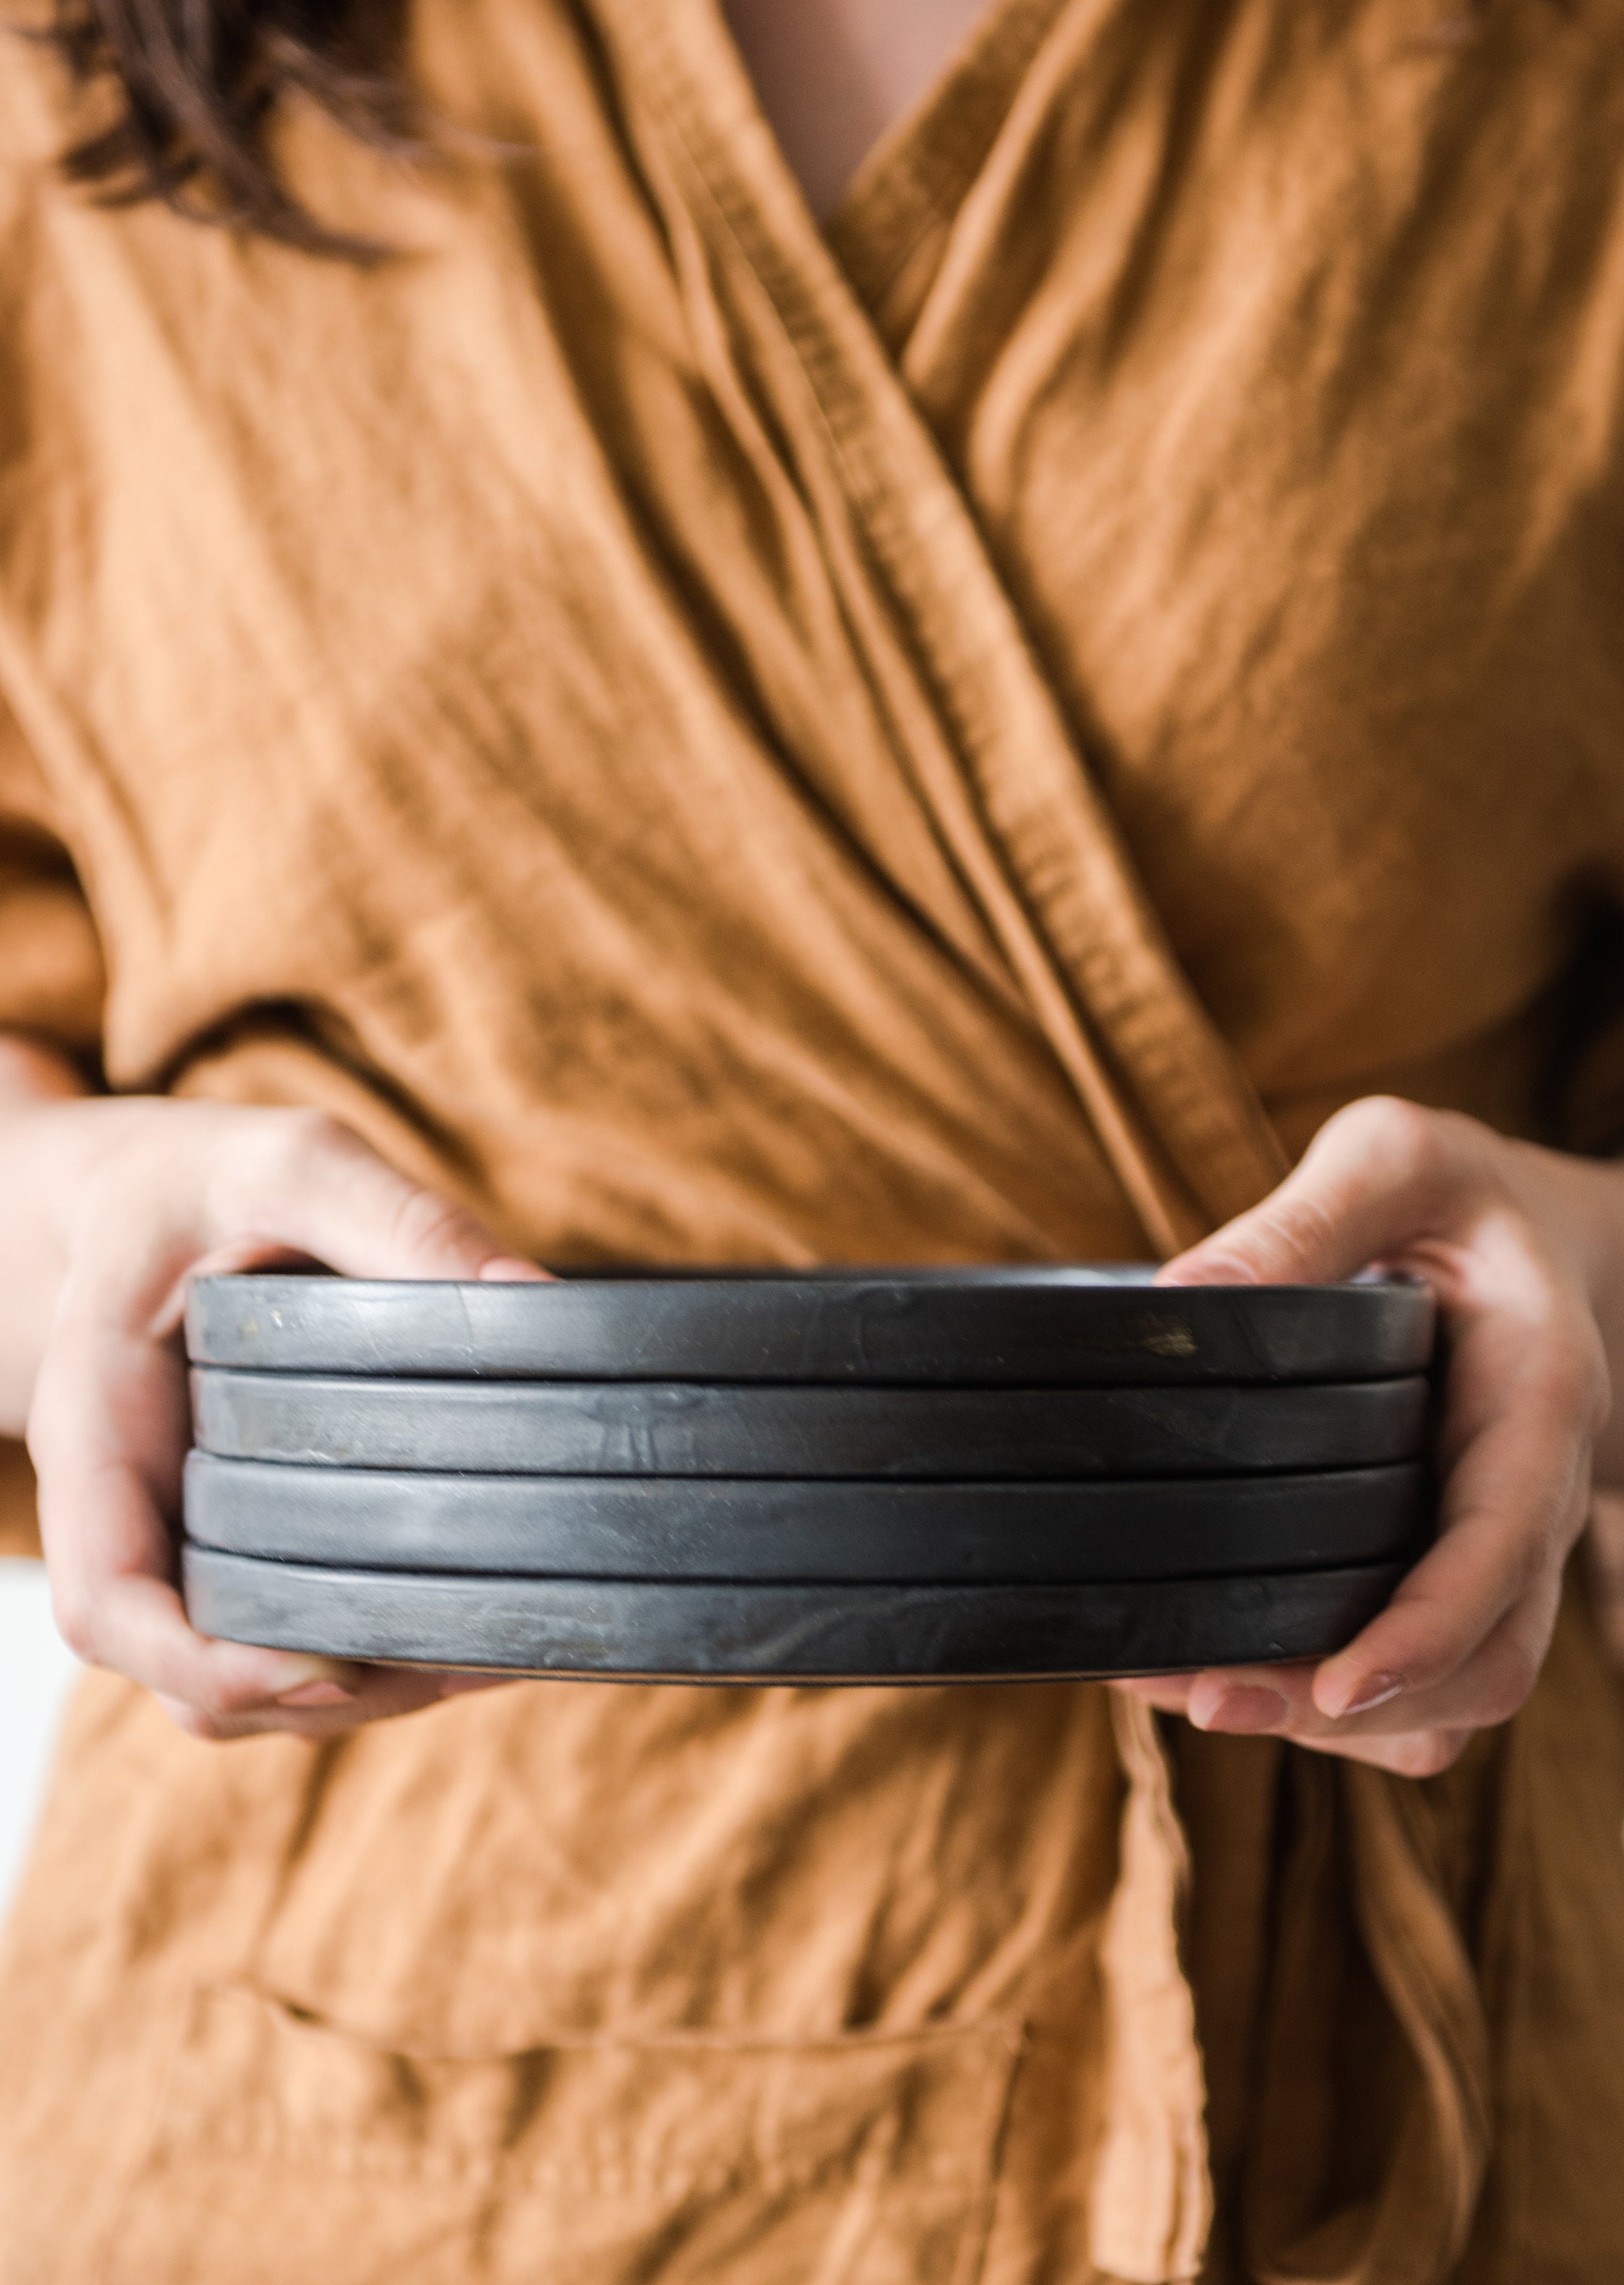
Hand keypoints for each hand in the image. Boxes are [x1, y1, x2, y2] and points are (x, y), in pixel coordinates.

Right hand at [8, 1078, 542, 1741]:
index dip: (203, 1661)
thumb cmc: (199, 1180)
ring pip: (248, 1683)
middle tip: (477, 1650)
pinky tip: (478, 1623)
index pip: (109, 1604)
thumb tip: (535, 1296)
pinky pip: (283, 1638)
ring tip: (499, 1649)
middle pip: (194, 1675)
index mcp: (99, 1429)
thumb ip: (400, 1220)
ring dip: (364, 1687)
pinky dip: (371, 1654)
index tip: (324, 1660)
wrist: (132, 1197)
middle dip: (329, 1690)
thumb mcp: (292, 1163)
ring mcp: (178, 1541)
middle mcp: (127, 1514)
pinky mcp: (235, 1544)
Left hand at [1115, 1096, 1615, 1774]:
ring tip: (1181, 1692)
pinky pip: (1420, 1680)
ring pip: (1455, 1696)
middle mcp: (1535, 1497)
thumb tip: (1184, 1293)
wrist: (1533, 1232)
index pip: (1501, 1549)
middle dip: (1355, 1708)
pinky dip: (1332, 1705)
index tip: (1333, 1686)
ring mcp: (1500, 1548)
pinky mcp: (1450, 1568)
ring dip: (1329, 1723)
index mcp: (1539, 1402)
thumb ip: (1309, 1213)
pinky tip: (1219, 1670)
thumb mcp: (1398, 1157)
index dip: (1427, 1633)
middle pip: (1485, 1663)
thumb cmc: (1459, 1194)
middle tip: (1202, 1697)